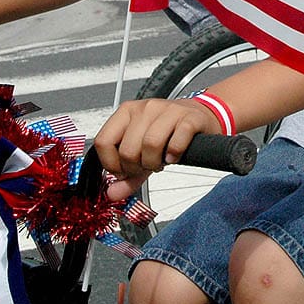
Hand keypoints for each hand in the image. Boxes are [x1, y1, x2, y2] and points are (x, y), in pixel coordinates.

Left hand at [94, 98, 218, 201]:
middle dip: (136, 167)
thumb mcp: (142, 152)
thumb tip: (111, 194)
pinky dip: (174, 155)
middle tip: (146, 166)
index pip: (103, 142)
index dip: (112, 164)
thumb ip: (126, 175)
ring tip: (161, 161)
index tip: (123, 171)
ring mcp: (168, 110)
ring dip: (155, 162)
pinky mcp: (189, 118)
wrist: (199, 116)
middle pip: (128, 149)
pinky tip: (174, 155)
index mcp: (126, 112)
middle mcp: (145, 108)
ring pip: (150, 145)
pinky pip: (176, 142)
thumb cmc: (168, 132)